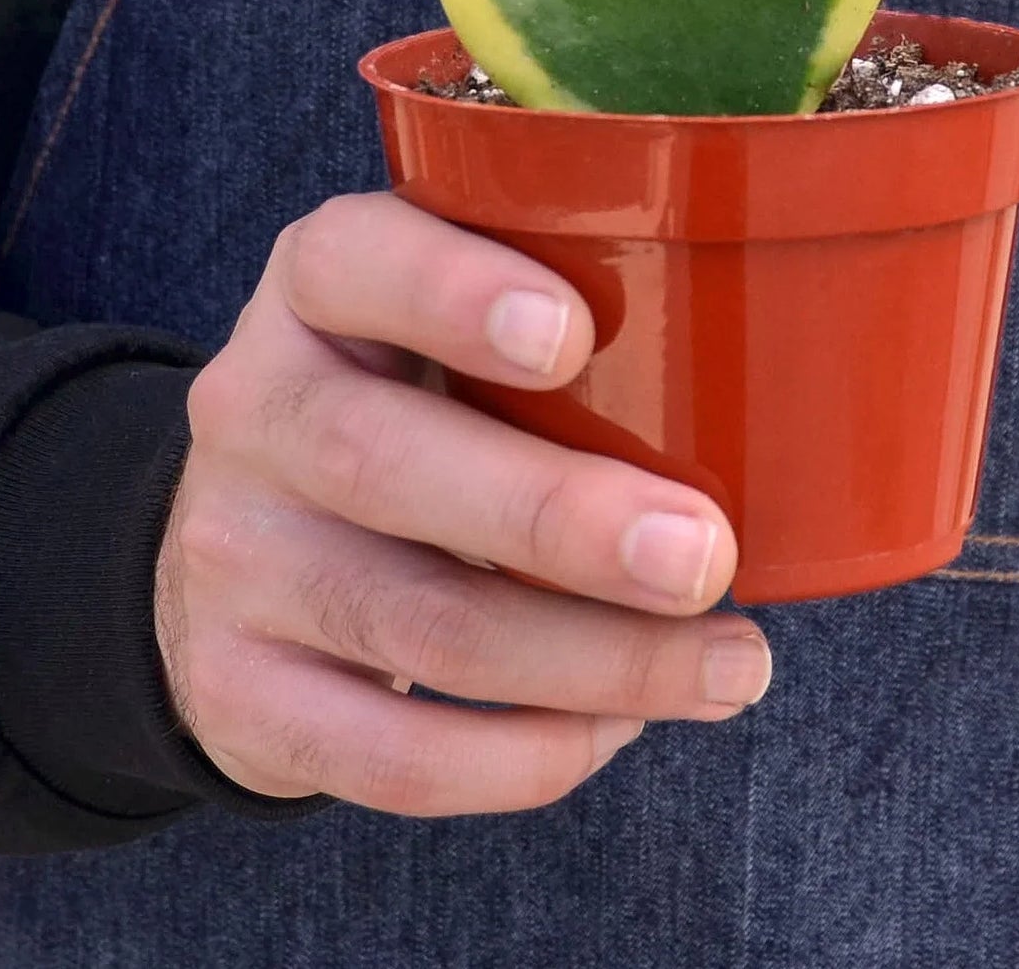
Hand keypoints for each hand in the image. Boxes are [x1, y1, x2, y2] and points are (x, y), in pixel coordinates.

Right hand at [155, 192, 769, 815]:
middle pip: (385, 464)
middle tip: (707, 557)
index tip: (576, 336)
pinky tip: (620, 726)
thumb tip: (781, 390)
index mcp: (318, 291)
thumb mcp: (449, 324)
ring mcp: (237, 560)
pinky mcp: (244, 691)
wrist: (251, 535)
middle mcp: (256, 411)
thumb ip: (560, 319)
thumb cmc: (418, 402)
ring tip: (732, 665)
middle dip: (561, 520)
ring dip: (596, 661)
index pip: (351, 261)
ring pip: (418, 624)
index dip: (451, 293)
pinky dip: (528, 757)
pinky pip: (391, 756)